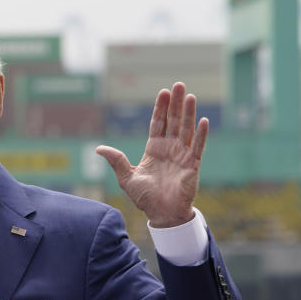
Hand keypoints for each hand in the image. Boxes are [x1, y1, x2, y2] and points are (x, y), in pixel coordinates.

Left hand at [96, 82, 207, 227]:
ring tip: (189, 96)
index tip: (163, 92)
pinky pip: (198, 147)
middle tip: (178, 85)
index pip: (158, 123)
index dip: (160, 108)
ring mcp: (182, 156)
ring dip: (189, 113)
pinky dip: (201, 134)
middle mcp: (170, 149)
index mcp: (154, 150)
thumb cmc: (144, 198)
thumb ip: (116, 161)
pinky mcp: (192, 165)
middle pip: (173, 121)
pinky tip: (202, 120)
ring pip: (186, 129)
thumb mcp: (126, 177)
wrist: (161, 214)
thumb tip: (98, 148)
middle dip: (176, 103)